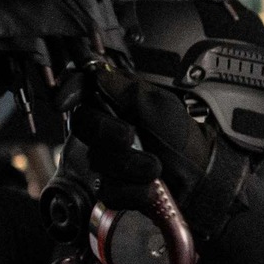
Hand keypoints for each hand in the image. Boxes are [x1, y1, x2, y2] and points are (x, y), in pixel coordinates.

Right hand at [75, 68, 214, 200]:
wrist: (199, 178)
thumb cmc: (183, 139)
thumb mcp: (160, 105)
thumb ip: (127, 90)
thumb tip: (98, 73)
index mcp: (117, 103)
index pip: (82, 89)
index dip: (69, 91)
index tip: (64, 101)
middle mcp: (107, 128)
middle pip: (83, 124)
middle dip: (108, 133)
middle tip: (130, 136)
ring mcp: (107, 158)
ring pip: (97, 160)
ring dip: (130, 165)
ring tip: (155, 166)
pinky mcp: (111, 186)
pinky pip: (109, 189)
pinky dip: (133, 190)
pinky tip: (149, 186)